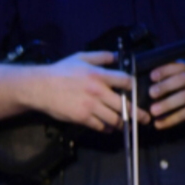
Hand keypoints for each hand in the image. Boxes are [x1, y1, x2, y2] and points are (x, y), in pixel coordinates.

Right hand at [29, 51, 147, 131]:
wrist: (39, 87)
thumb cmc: (59, 72)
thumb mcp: (80, 57)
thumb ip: (100, 56)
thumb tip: (116, 57)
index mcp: (99, 75)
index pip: (126, 82)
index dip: (134, 88)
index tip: (137, 93)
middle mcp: (98, 91)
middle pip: (126, 105)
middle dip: (138, 114)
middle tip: (145, 119)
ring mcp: (90, 106)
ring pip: (115, 119)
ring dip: (123, 123)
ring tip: (127, 125)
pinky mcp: (82, 117)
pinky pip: (100, 126)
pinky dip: (107, 128)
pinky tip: (108, 127)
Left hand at [149, 61, 184, 129]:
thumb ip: (173, 77)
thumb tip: (147, 83)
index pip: (179, 67)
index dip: (165, 70)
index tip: (152, 76)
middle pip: (183, 80)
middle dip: (166, 85)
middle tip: (151, 93)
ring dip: (168, 104)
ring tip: (153, 111)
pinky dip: (171, 120)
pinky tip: (159, 124)